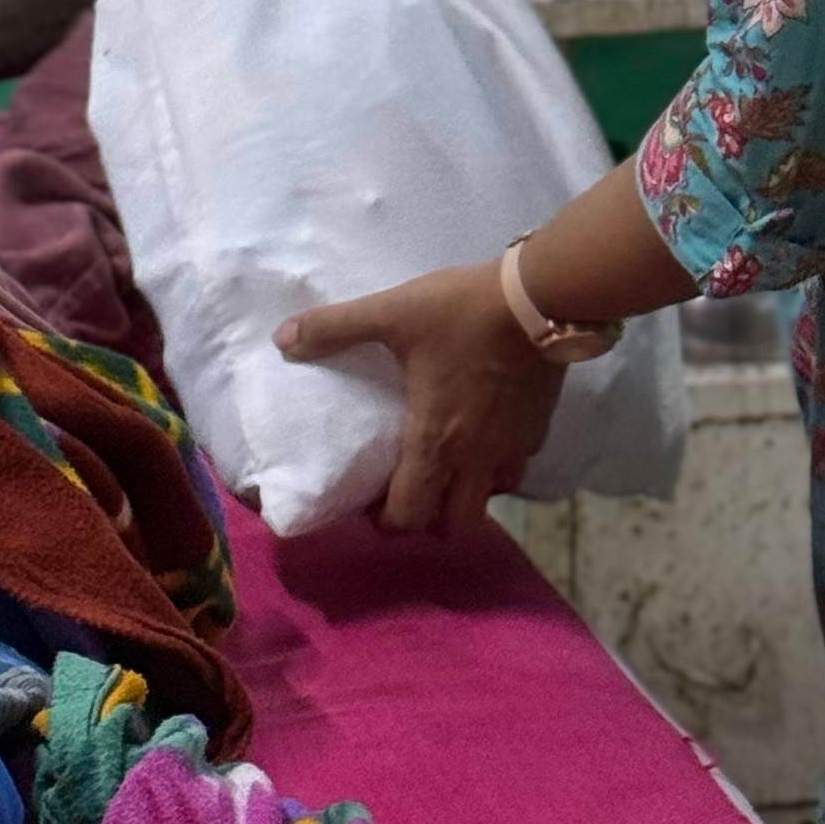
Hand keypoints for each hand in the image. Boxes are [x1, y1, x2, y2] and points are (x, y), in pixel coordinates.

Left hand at [276, 259, 566, 535]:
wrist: (541, 297)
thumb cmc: (461, 312)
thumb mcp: (392, 313)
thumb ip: (336, 327)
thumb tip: (283, 339)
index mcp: (435, 443)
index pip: (410, 517)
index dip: (387, 521)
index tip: (371, 501)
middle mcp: (476, 459)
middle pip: (455, 526)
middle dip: (429, 519)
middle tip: (410, 489)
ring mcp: (513, 447)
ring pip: (490, 498)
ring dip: (466, 493)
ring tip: (447, 464)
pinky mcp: (540, 427)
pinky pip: (515, 465)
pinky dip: (497, 463)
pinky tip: (485, 434)